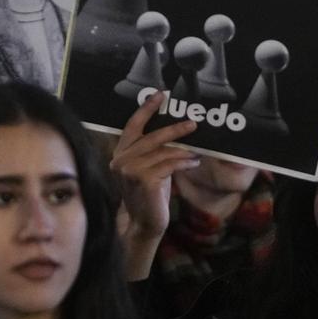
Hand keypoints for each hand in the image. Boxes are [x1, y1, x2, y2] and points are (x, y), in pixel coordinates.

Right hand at [110, 92, 202, 281]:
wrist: (144, 223)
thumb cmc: (149, 196)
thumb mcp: (148, 169)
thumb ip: (153, 152)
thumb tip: (177, 133)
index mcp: (120, 154)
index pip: (131, 126)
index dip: (146, 109)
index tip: (160, 95)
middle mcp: (121, 160)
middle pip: (150, 137)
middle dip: (174, 129)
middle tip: (193, 124)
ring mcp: (130, 171)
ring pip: (162, 152)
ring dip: (183, 151)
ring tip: (197, 151)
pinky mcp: (144, 180)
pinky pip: (169, 165)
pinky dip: (184, 163)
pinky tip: (193, 163)